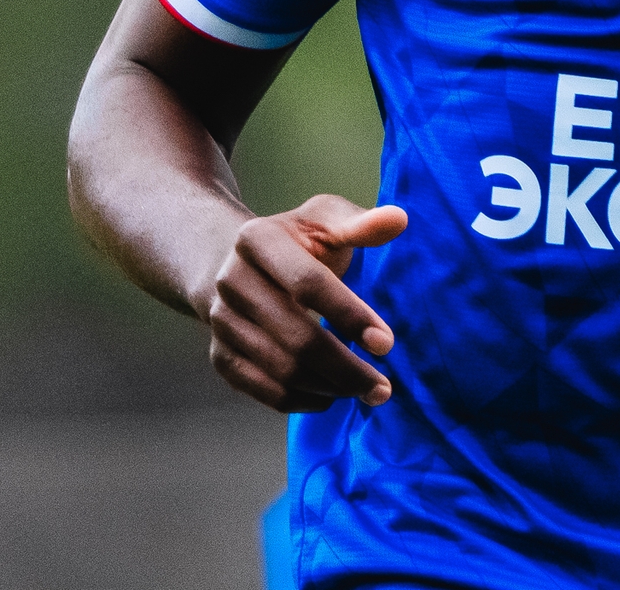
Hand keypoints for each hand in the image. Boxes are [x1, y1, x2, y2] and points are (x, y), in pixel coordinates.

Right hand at [200, 194, 408, 412]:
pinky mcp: (221, 356)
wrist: (237, 265)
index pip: (308, 284)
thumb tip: (398, 219)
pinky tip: (332, 396)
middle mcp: (231, 282)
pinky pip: (263, 390)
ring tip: (366, 391)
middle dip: (346, 368)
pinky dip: (302, 400)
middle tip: (383, 387)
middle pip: (295, 337)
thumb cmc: (295, 241)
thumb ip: (360, 224)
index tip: (386, 343)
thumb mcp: (324, 220)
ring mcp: (222, 323)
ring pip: (281, 370)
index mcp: (257, 240)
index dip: (349, 315)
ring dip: (329, 388)